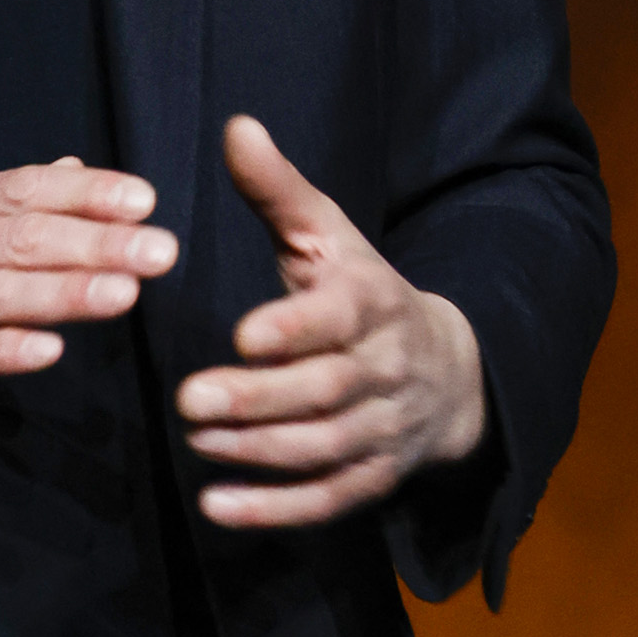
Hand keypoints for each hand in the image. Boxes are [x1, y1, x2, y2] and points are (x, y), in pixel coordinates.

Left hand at [178, 116, 482, 528]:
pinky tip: (217, 507)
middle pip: (325, 392)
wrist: (448, 370)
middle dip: (259, 400)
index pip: (338, 319)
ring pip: (324, 448)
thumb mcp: (328, 234)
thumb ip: (278, 189)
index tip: (242, 336)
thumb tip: (236, 126)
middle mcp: (383, 369)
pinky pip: (329, 500)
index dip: (295, 329)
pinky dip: (276, 510)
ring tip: (197, 441)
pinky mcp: (373, 477)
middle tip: (189, 400)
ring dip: (258, 451)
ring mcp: (382, 428)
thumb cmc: (362, 290)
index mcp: (372, 303)